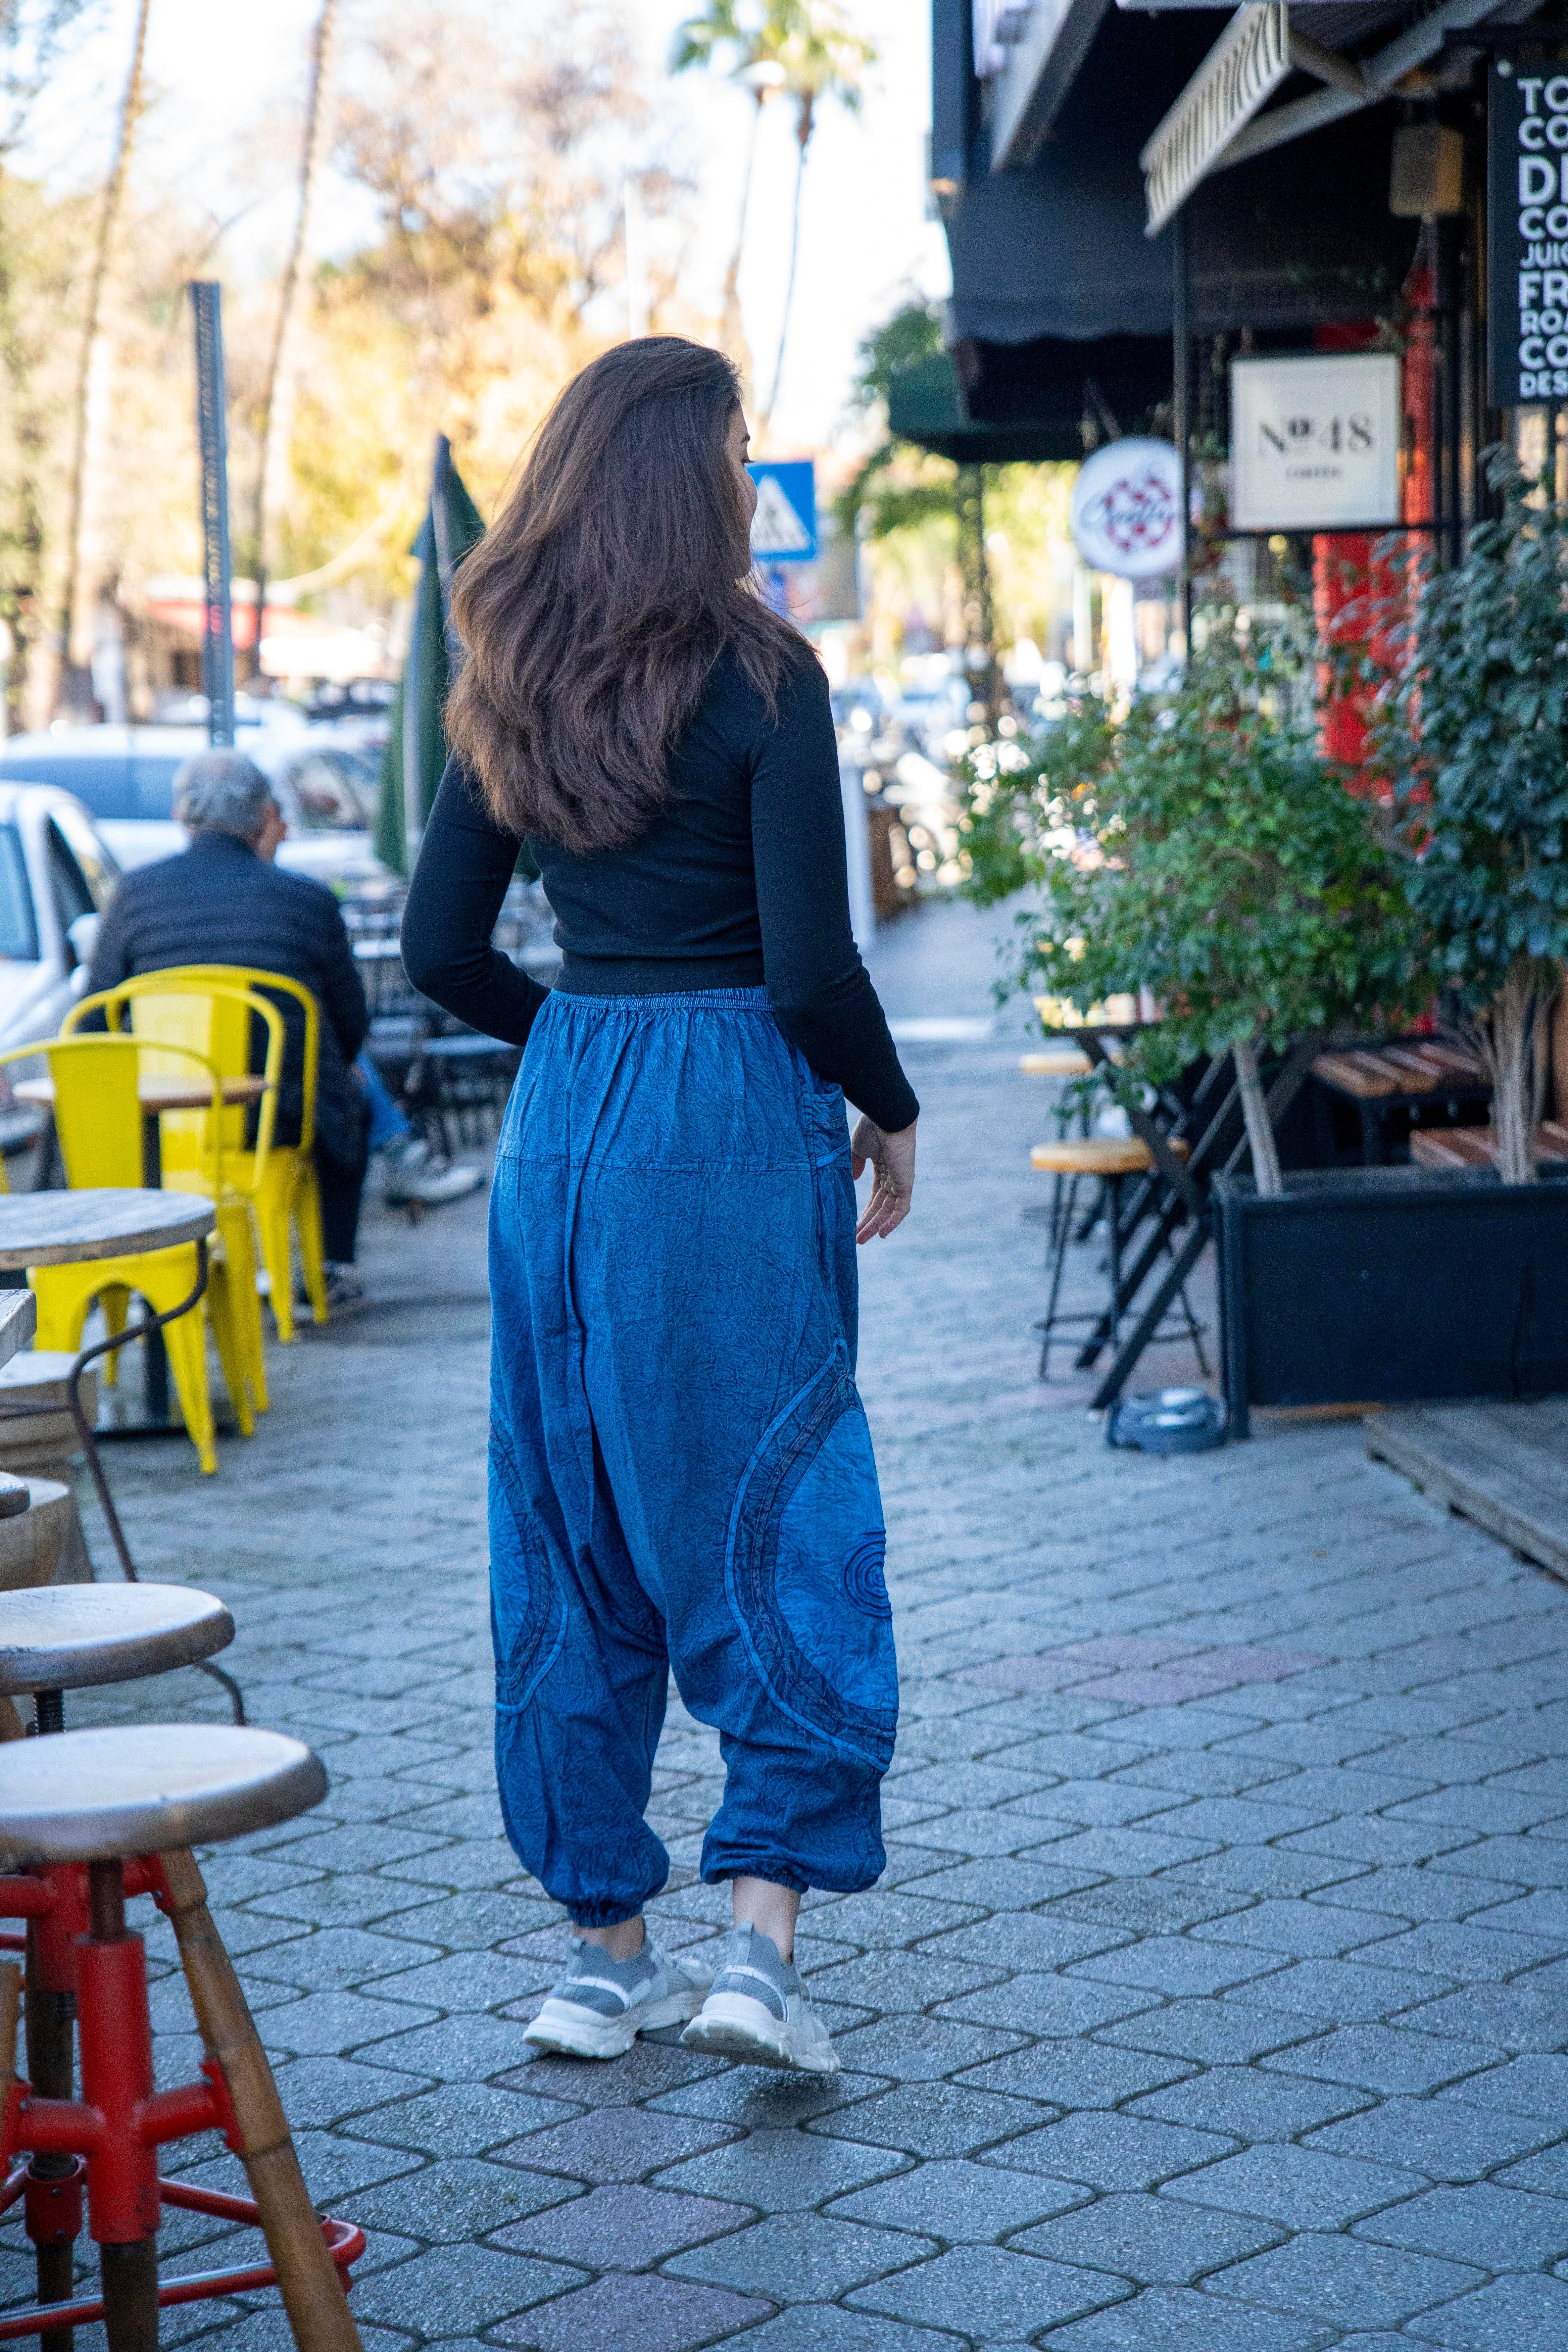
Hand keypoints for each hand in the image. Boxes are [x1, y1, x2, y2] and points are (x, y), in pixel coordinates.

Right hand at [850, 1115, 915, 1243]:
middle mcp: (892, 1175)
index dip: (865, 1210)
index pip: (875, 1194)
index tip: (853, 1224)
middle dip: (868, 1222)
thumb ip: (854, 1166)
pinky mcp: (905, 1183)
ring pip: (888, 1210)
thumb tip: (852, 1180)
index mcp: (881, 1166)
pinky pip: (901, 1208)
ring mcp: (900, 1180)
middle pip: (880, 1205)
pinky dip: (893, 1221)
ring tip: (861, 1239)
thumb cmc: (870, 1129)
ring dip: (875, 1225)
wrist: (885, 1118)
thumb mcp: (856, 1149)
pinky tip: (882, 1234)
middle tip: (856, 1238)